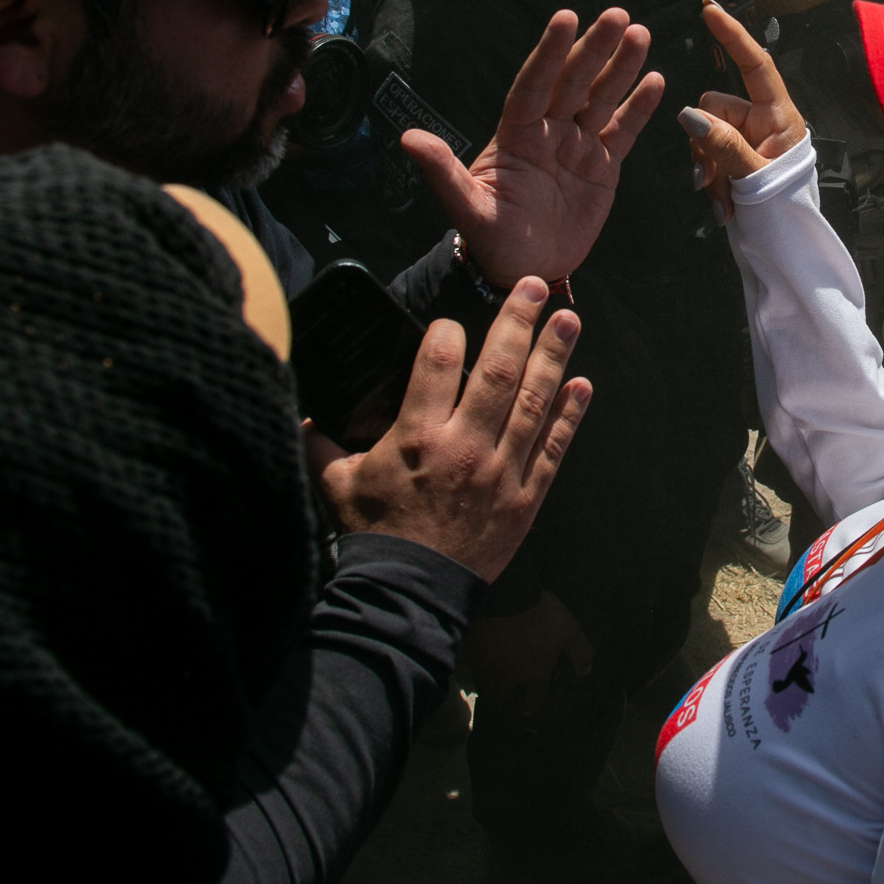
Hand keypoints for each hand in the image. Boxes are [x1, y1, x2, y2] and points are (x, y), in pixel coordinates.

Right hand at [309, 276, 589, 582]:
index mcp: (416, 436)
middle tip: (534, 286)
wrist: (408, 597)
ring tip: (569, 320)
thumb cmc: (373, 536)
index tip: (451, 322)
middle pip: (498, 370)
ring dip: (554, 357)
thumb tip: (300, 412)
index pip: (436, 363)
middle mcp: (464, 446)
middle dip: (517, 322)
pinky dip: (568, 416)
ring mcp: (501, 472)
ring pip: (533, 402)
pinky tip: (582, 385)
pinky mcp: (524, 499)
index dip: (445, 332)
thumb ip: (321, 442)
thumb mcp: (335, 485)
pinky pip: (552, 449)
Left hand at [406, 8, 664, 284]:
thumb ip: (443, 173)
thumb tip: (408, 138)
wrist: (524, 268)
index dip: (549, 53)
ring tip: (639, 34)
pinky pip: (623, 131)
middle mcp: (548, 131)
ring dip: (620, 67)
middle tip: (617, 15)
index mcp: (515, 134)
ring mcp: (577, 145)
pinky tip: (654, 79)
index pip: (533, 85)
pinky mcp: (603, 166)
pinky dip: (638, 107)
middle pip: (573, 82)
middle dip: (594, 49)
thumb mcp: (468, 208)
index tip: (565, 18)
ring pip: (601, 99)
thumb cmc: (491, 237)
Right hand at [459, 590, 593, 718]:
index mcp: (534, 675)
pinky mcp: (470, 652)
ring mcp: (487, 666)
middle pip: (504, 698)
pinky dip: (477, 663)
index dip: (533, 704)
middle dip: (508, 697)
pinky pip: (472, 664)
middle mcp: (509, 677)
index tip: (530, 706)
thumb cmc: (540, 615)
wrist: (503, 596)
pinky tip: (479, 656)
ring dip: (491, 682)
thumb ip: (579, 652)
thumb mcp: (569, 630)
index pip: (534, 701)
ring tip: (493, 676)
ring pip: (486, 683)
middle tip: (509, 692)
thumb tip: (586, 671)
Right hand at [684, 0, 807, 218]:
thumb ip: (723, 145)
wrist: (789, 249)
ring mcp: (746, 139)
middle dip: (706, 144)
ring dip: (706, 168)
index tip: (710, 10)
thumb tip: (688, 114)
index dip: (733, 36)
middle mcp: (761, 121)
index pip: (755, 65)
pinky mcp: (733, 159)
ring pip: (702, 133)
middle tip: (714, 184)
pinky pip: (704, 154)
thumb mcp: (756, 179)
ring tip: (721, 202)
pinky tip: (720, 206)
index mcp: (779, 116)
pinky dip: (708, 179)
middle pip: (712, 106)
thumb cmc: (786, 212)